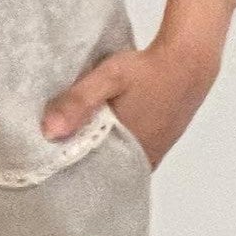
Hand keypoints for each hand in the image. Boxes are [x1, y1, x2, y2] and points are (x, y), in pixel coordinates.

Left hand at [39, 37, 219, 171]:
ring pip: (118, 159)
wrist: (189, 59)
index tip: (47, 167)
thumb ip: (79, 102)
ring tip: (67, 141)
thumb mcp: (108, 78)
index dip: (71, 173)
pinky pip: (130, 149)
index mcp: (130, 151)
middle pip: (106, 169)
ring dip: (98, 151)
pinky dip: (114, 144)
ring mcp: (155, 149)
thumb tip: (48, 132)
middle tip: (50, 154)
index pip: (95, 177)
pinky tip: (97, 131)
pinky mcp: (161, 138)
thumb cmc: (147, 70)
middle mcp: (144, 158)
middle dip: (81, 163)